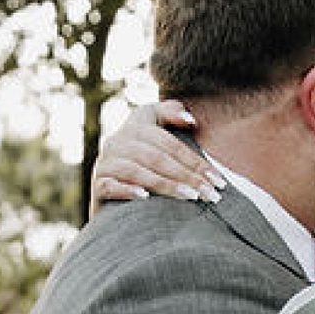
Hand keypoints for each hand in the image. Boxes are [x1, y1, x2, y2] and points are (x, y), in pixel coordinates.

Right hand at [92, 102, 224, 204]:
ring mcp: (104, 163)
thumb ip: (169, 115)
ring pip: (137, 171)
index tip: (218, 179)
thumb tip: (190, 119)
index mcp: (134, 127)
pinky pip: (110, 186)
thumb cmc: (142, 164)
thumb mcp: (153, 134)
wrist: (108, 193)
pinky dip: (127, 190)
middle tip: (211, 193)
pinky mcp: (96, 185)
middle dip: (187, 175)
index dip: (195, 160)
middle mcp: (117, 142)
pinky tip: (145, 198)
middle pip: (157, 157)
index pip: (169, 144)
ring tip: (190, 197)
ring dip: (166, 184)